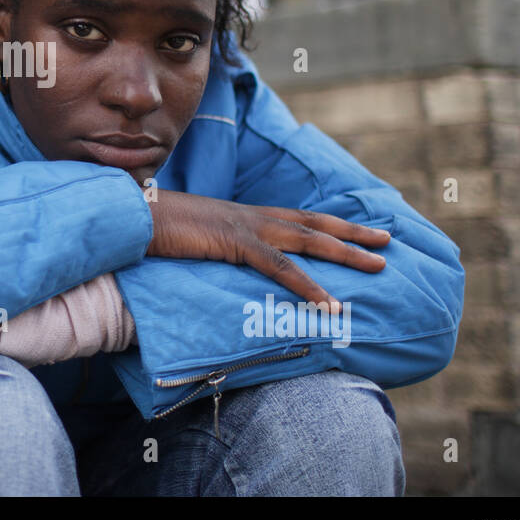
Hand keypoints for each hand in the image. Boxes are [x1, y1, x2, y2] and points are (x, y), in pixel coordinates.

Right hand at [146, 190, 389, 311]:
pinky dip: (310, 287)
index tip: (356, 229)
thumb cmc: (152, 228)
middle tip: (388, 241)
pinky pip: (281, 268)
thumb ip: (209, 248)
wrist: (131, 216)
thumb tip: (213, 261)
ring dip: (347, 253)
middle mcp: (251, 216)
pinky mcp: (235, 243)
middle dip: (353, 231)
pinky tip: (331, 304)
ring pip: (309, 240)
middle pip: (313, 223)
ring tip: (379, 266)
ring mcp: (246, 227)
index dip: (327, 224)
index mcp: (242, 215)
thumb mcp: (190, 239)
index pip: (295, 217)